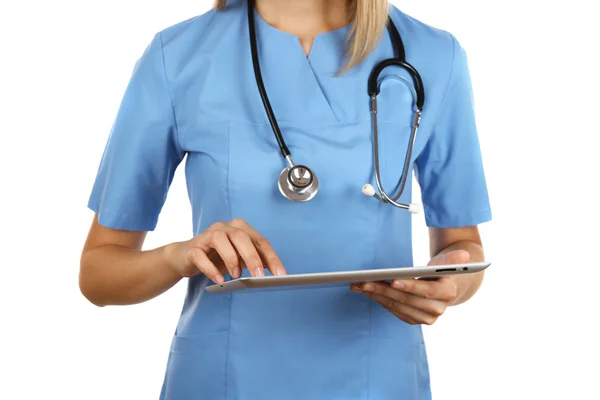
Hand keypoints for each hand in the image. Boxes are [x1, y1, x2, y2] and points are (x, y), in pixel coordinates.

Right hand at [166, 218, 285, 282]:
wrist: (186, 257)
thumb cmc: (218, 257)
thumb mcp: (240, 259)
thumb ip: (255, 263)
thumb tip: (272, 275)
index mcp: (240, 228)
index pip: (260, 241)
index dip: (272, 258)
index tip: (280, 274)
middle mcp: (224, 227)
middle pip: (241, 237)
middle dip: (253, 257)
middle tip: (260, 276)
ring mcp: (207, 235)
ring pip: (220, 240)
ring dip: (231, 258)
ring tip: (236, 276)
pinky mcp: (193, 248)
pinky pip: (201, 256)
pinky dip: (210, 268)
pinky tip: (218, 279)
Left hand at [350, 250, 469, 324]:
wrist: (446, 287)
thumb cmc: (443, 271)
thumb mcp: (449, 262)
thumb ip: (453, 259)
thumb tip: (464, 255)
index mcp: (448, 294)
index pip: (427, 291)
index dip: (410, 286)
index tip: (393, 279)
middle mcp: (437, 309)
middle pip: (406, 299)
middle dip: (383, 289)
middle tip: (365, 281)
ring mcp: (425, 317)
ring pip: (396, 305)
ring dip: (376, 295)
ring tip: (359, 284)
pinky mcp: (414, 319)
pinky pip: (393, 310)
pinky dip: (378, 299)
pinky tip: (366, 291)